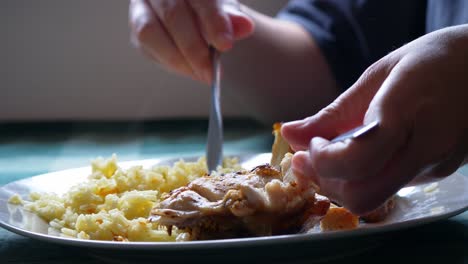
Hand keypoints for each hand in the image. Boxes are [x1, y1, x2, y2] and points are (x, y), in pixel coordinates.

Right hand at [129, 0, 253, 82]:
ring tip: (202, 73)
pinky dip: (171, 62)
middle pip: (172, 13)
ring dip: (178, 58)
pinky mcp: (137, 26)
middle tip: (211, 70)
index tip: (225, 44)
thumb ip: (233, 18)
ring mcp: (141, 5)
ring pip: (149, 31)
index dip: (212, 19)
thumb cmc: (211, 10)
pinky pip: (147, 46)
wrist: (197, 14)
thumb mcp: (226, 12)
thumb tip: (244, 26)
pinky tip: (191, 70)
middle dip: (194, 47)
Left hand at [281, 25, 467, 214]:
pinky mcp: (438, 174)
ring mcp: (435, 165)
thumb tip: (288, 134)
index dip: (323, 161)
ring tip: (326, 155)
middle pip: (363, 194)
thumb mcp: (376, 76)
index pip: (358, 159)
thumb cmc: (429, 62)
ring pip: (374, 197)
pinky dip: (361, 178)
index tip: (311, 144)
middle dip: (325, 182)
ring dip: (339, 183)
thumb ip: (331, 113)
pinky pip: (388, 187)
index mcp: (406, 110)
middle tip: (306, 158)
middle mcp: (425, 146)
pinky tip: (355, 155)